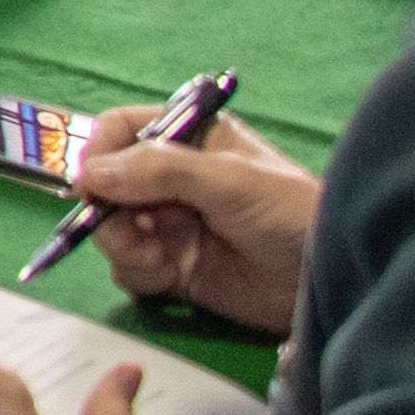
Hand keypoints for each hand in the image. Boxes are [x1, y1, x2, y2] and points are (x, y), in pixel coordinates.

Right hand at [72, 109, 317, 333]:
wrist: (324, 284)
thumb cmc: (289, 214)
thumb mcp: (228, 180)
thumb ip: (159, 170)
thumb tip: (89, 174)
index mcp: (190, 139)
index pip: (123, 130)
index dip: (100, 152)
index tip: (91, 182)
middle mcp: (173, 179)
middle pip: (107, 185)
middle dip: (108, 211)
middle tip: (130, 231)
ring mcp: (172, 225)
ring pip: (111, 229)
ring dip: (123, 246)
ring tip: (156, 260)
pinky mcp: (174, 268)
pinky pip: (129, 268)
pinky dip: (137, 274)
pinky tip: (167, 278)